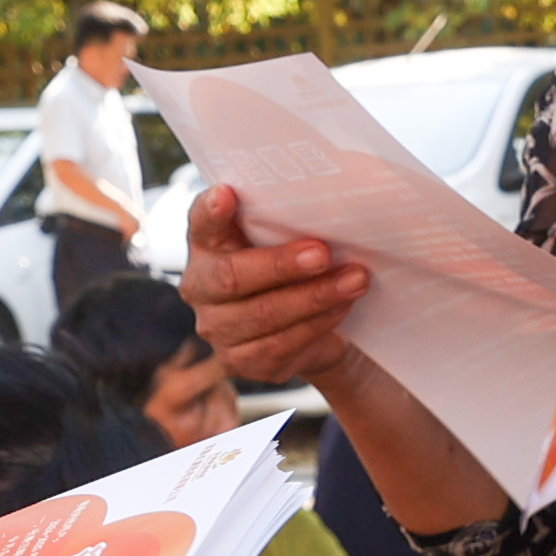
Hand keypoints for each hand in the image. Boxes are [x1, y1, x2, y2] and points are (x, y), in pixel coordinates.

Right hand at [183, 184, 370, 387]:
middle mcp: (200, 287)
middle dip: (281, 264)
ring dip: (315, 296)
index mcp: (207, 244)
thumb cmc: (295, 268)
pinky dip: (318, 323)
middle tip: (322, 253)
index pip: (202, 223)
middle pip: (232, 277)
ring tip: (354, 280)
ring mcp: (216, 328)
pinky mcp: (239, 361)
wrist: (308, 327)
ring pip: (264, 314)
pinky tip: (342, 306)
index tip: (227, 194)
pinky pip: (281, 344)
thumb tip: (329, 204)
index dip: (211, 211)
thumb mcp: (287, 239)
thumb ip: (287, 222)